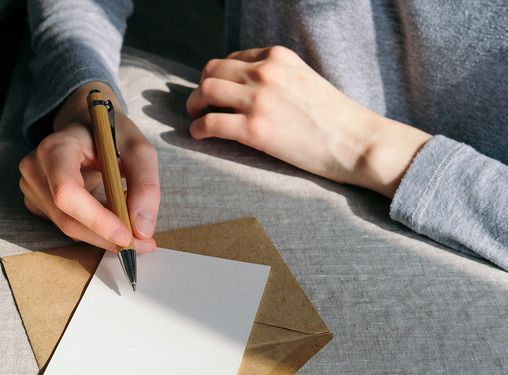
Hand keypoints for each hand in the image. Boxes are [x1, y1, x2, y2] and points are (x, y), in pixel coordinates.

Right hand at [19, 82, 159, 252]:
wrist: (85, 124)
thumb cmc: (111, 133)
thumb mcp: (138, 149)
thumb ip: (146, 185)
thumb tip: (142, 229)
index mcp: (56, 147)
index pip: (68, 192)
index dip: (96, 220)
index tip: (128, 235)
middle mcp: (35, 167)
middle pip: (68, 219)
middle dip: (107, 237)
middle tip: (143, 243)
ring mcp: (31, 186)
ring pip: (68, 227)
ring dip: (102, 233)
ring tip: (130, 221)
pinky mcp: (36, 200)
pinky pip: (66, 225)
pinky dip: (92, 228)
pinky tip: (109, 214)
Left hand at [186, 46, 432, 197]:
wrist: (357, 141)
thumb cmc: (335, 118)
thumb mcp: (304, 80)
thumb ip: (277, 78)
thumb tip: (250, 89)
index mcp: (278, 56)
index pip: (232, 58)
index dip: (219, 75)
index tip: (218, 90)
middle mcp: (264, 72)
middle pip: (212, 71)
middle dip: (201, 87)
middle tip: (198, 104)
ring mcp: (258, 100)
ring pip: (205, 92)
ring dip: (193, 105)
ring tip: (195, 117)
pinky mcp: (254, 130)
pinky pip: (209, 123)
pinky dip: (197, 129)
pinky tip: (198, 136)